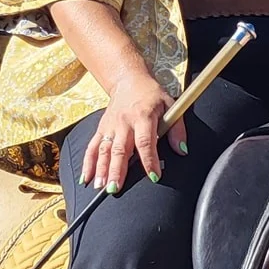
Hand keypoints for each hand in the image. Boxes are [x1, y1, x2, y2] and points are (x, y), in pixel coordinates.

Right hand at [80, 68, 175, 192]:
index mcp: (142, 116)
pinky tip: (86, 178)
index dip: (149, 160)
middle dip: (117, 171)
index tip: (153, 176)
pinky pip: (92, 146)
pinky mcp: (101, 128)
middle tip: (115, 189)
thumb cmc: (151, 95)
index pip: (145, 142)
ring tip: (101, 187)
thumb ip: (177, 129)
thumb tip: (182, 150)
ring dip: (101, 170)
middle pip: (120, 150)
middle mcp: (124, 122)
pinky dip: (88, 163)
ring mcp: (110, 126)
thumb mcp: (170, 105)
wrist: (128, 80)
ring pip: (104, 150)